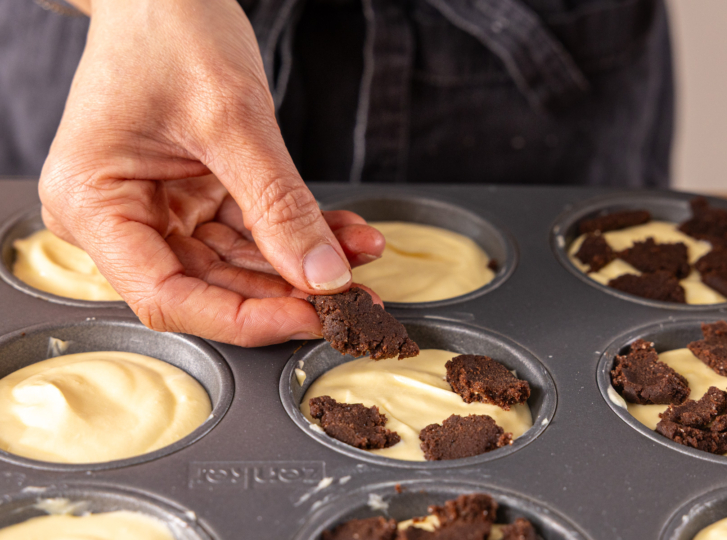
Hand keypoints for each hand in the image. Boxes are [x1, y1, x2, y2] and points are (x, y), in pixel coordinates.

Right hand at [39, 0, 383, 345]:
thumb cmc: (171, 28)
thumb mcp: (232, 118)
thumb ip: (278, 204)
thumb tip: (323, 275)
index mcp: (93, 202)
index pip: (167, 297)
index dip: (242, 318)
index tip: (307, 318)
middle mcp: (120, 215)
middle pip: (208, 286)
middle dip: (286, 292)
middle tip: (350, 298)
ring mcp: (158, 208)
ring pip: (237, 263)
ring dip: (301, 264)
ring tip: (357, 259)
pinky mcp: (192, 197)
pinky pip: (250, 231)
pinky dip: (296, 234)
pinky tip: (342, 235)